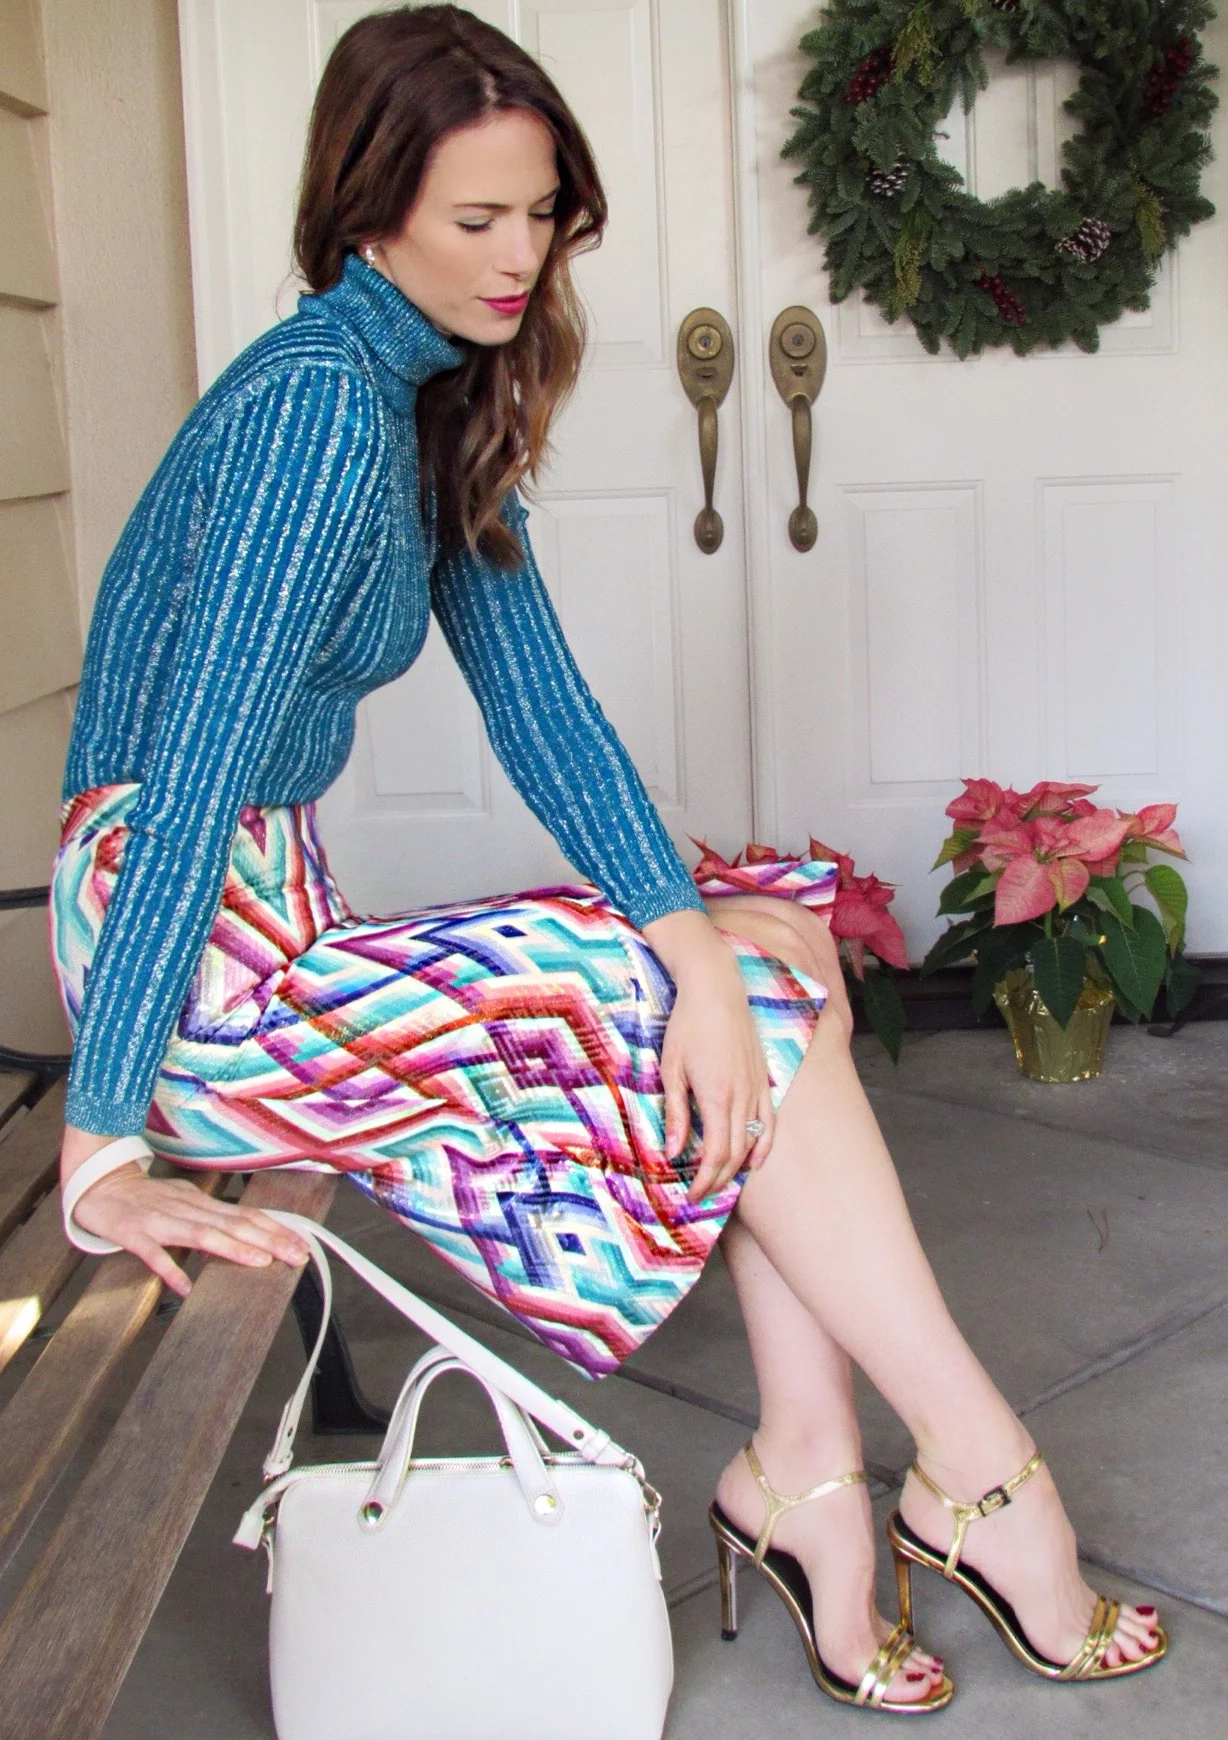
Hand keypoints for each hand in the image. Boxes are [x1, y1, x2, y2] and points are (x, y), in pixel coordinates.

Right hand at [61, 1126, 310, 1297]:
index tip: (301, 1244)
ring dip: (233, 1248)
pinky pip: (154, 1255)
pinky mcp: (134, 1235)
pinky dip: (170, 1270)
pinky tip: (186, 1287)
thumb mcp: (185, 1201)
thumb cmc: (147, 1199)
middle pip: (234, 1224)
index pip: (246, 1216)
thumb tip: (246, 1231)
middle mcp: (187, 1210)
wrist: (100, 1187)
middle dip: (269, 1240)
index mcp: (201, 1204)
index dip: (275, 1230)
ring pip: (202, 1235)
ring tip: (260, 1262)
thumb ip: (212, 1217)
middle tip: (296, 1255)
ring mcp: (160, 1222)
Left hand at [642, 910, 772, 1203]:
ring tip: (721, 1183)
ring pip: (753, 1141)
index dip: (705, 1181)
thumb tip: (672, 1152)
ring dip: (738, 1168)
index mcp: (716, 1097)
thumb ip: (674, 1113)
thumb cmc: (687, 1026)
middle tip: (700, 1196)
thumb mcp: (671, 1070)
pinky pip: (770, 1122)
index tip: (691, 1196)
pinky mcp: (764, 1079)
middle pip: (734, 1154)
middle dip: (718, 1181)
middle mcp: (742, 1097)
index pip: (714, 1155)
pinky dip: (764, 1146)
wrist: (716, 990)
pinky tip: (755, 1161)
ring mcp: (757, 1089)